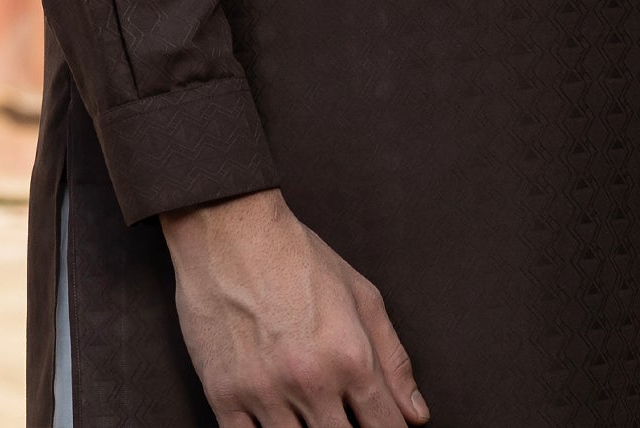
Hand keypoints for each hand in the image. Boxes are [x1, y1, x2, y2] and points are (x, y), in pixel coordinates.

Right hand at [161, 187, 429, 427]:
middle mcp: (310, 380)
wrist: (231, 231)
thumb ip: (393, 360)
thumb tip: (416, 418)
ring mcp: (264, 393)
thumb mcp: (361, 296)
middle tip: (341, 416)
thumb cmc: (299, 258)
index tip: (380, 427)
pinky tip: (275, 421)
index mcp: (350, 356)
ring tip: (309, 412)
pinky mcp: (223, 396)